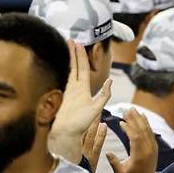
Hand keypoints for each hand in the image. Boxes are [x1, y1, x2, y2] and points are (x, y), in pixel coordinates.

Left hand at [49, 41, 111, 162]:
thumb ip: (104, 94)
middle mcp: (73, 87)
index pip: (81, 67)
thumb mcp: (96, 109)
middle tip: (71, 41)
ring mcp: (68, 92)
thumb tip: (110, 81)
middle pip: (74, 66)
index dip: (80, 55)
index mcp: (81, 88)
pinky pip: (69, 80)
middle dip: (73, 53)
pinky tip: (71, 74)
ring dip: (72, 61)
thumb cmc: (80, 121)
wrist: (63, 131)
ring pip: (71, 72)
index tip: (78, 43)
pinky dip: (71, 72)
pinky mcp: (66, 98)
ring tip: (71, 53)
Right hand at [106, 109, 157, 172]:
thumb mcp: (120, 171)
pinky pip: (150, 132)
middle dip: (134, 119)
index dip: (128, 128)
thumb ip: (114, 162)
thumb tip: (107, 152)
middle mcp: (148, 148)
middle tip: (127, 109)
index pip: (134, 137)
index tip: (121, 121)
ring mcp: (152, 147)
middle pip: (141, 130)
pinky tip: (143, 116)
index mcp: (140, 154)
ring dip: (140, 118)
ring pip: (146, 129)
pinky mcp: (154, 146)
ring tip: (133, 110)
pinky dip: (146, 123)